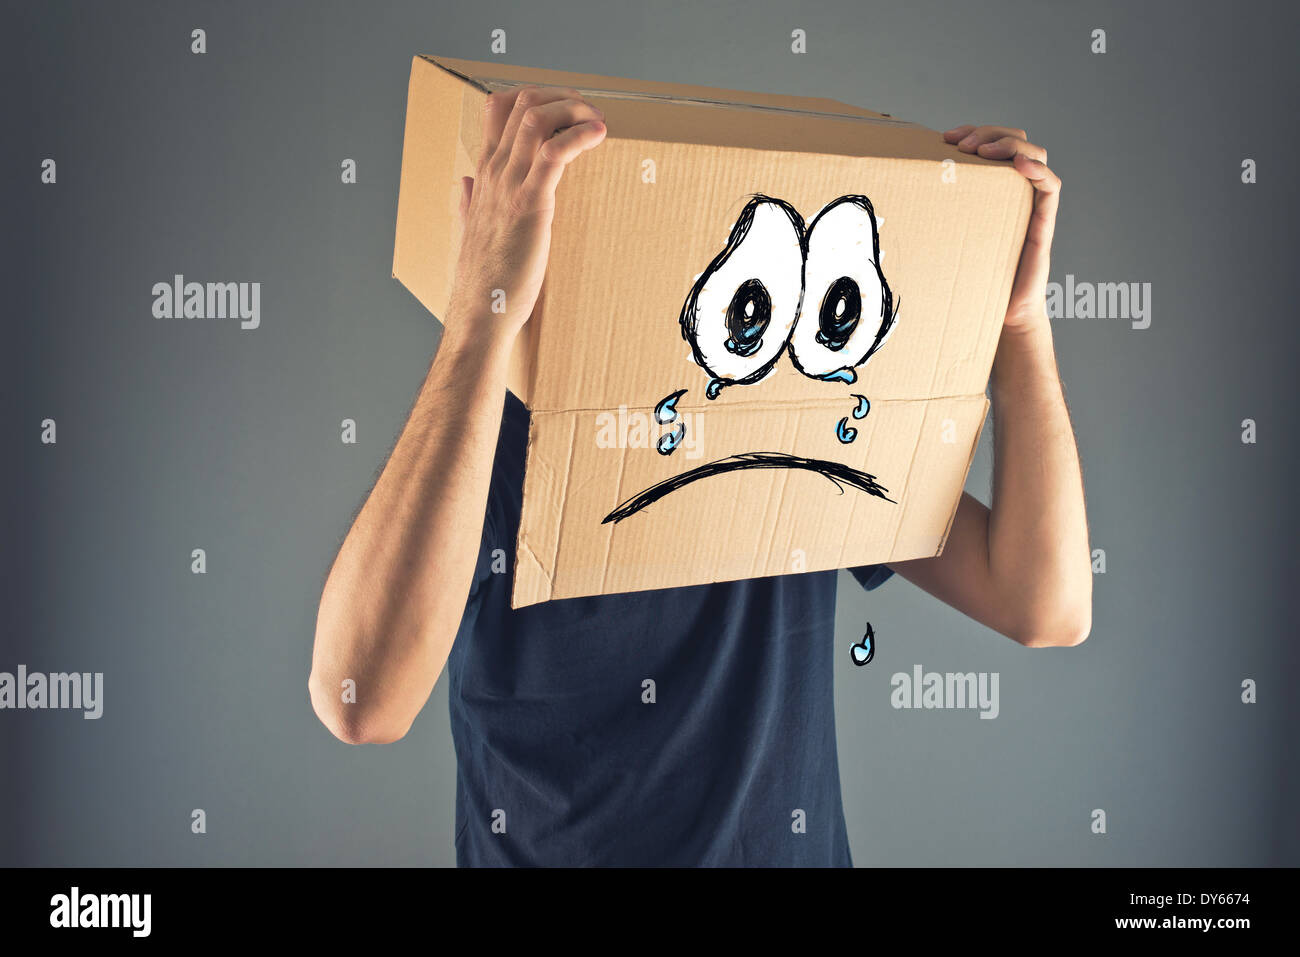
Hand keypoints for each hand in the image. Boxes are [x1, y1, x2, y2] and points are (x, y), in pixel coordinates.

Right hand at [448, 85, 606, 340]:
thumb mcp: (470, 230)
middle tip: (590, 114)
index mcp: (484, 175)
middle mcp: (494, 172)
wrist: (480, 312)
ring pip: (535, 118)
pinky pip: (552, 154)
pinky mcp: (530, 205)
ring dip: (573, 110)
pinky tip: (596, 136)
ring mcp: (509, 186)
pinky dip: (578, 136)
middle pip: (522, 102)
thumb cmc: (483, 279)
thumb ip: (468, 203)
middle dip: (563, 98)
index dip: (535, 96)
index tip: (565, 110)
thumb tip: (463, 183)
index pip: (498, 108)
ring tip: (598, 122)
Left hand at [943, 124, 1060, 332]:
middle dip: (988, 133)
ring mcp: (1033, 206)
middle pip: (1017, 142)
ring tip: (982, 151)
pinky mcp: (1043, 224)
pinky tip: (1018, 166)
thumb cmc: (973, 279)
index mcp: (996, 190)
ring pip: (1036, 156)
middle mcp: (1017, 192)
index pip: (995, 144)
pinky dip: (1037, 170)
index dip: (975, 132)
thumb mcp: (947, 240)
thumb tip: (884, 208)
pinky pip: (1051, 186)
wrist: (1001, 315)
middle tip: (961, 145)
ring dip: (1010, 145)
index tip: (947, 137)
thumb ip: (932, 219)